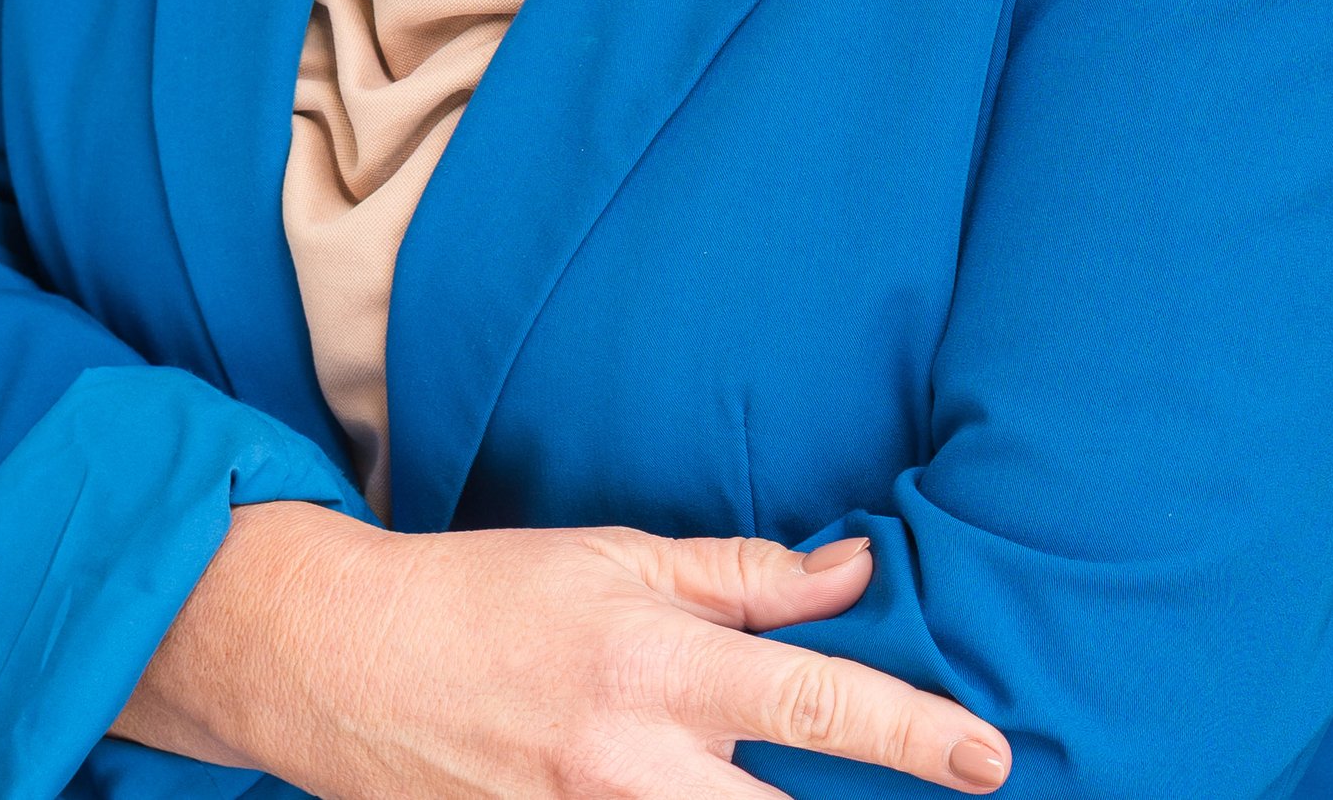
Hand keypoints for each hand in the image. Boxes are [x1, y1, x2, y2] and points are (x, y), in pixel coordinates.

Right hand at [113, 499, 1012, 798]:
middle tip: (937, 794)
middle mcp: (632, 764)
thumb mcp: (618, 556)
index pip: (814, 698)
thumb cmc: (491, 594)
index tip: (988, 759)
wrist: (344, 661)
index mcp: (659, 666)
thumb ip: (741, 575)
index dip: (911, 730)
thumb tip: (851, 572)